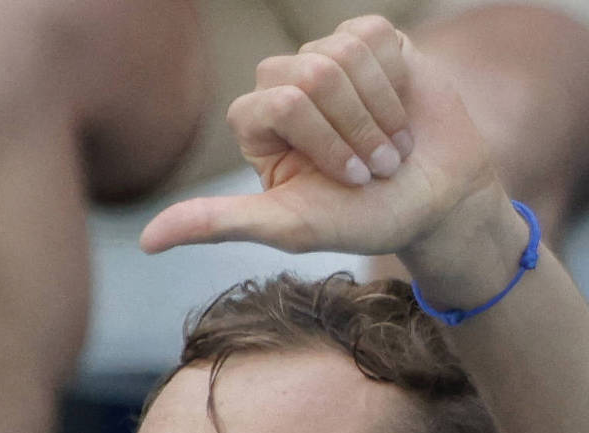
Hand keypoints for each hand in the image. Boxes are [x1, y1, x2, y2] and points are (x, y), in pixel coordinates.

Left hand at [140, 17, 517, 295]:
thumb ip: (218, 224)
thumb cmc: (364, 218)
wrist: (441, 201)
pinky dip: (399, 78)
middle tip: (375, 167)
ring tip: (393, 146)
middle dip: (354, 126)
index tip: (352, 183)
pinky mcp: (371, 41)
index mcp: (257, 125)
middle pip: (311, 74)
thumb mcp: (289, 227)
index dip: (324, 140)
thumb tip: (147, 242)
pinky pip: (374, 35)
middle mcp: (286, 87)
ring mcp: (328, 60)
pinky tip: (404, 108)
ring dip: (381, 110)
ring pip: (343, 53)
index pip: (279, 102)